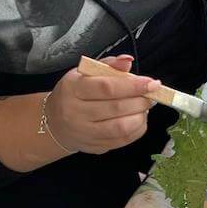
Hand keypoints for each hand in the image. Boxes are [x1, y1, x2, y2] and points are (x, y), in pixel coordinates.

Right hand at [45, 55, 160, 154]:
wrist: (55, 122)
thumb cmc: (74, 93)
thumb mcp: (84, 73)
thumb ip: (107, 65)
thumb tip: (127, 60)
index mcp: (73, 89)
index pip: (106, 87)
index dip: (132, 85)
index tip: (152, 83)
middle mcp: (76, 112)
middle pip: (116, 108)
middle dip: (140, 101)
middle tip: (151, 95)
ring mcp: (85, 132)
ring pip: (120, 128)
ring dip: (140, 116)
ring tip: (145, 107)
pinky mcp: (94, 147)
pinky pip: (122, 141)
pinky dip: (136, 130)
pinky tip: (138, 119)